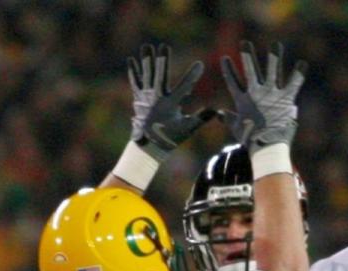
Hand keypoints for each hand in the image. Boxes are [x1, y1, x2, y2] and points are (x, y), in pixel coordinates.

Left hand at [128, 43, 214, 162]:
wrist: (149, 146)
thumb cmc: (171, 137)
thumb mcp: (187, 128)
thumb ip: (201, 118)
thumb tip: (216, 110)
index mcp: (170, 105)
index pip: (184, 87)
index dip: (192, 75)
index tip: (200, 64)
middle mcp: (157, 100)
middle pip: (160, 77)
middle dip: (162, 61)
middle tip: (164, 46)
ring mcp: (146, 98)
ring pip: (147, 76)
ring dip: (147, 61)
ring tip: (146, 47)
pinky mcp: (138, 98)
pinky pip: (136, 82)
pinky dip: (134, 71)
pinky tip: (131, 59)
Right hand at [220, 41, 305, 147]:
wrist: (267, 147)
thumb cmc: (251, 140)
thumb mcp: (237, 129)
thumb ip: (228, 119)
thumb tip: (219, 114)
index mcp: (244, 101)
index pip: (233, 83)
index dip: (228, 71)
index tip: (225, 59)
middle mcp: (256, 94)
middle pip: (250, 71)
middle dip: (247, 56)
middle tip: (244, 44)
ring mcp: (271, 94)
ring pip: (272, 70)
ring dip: (274, 57)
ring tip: (276, 45)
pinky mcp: (285, 98)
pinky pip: (294, 83)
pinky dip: (298, 74)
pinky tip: (303, 64)